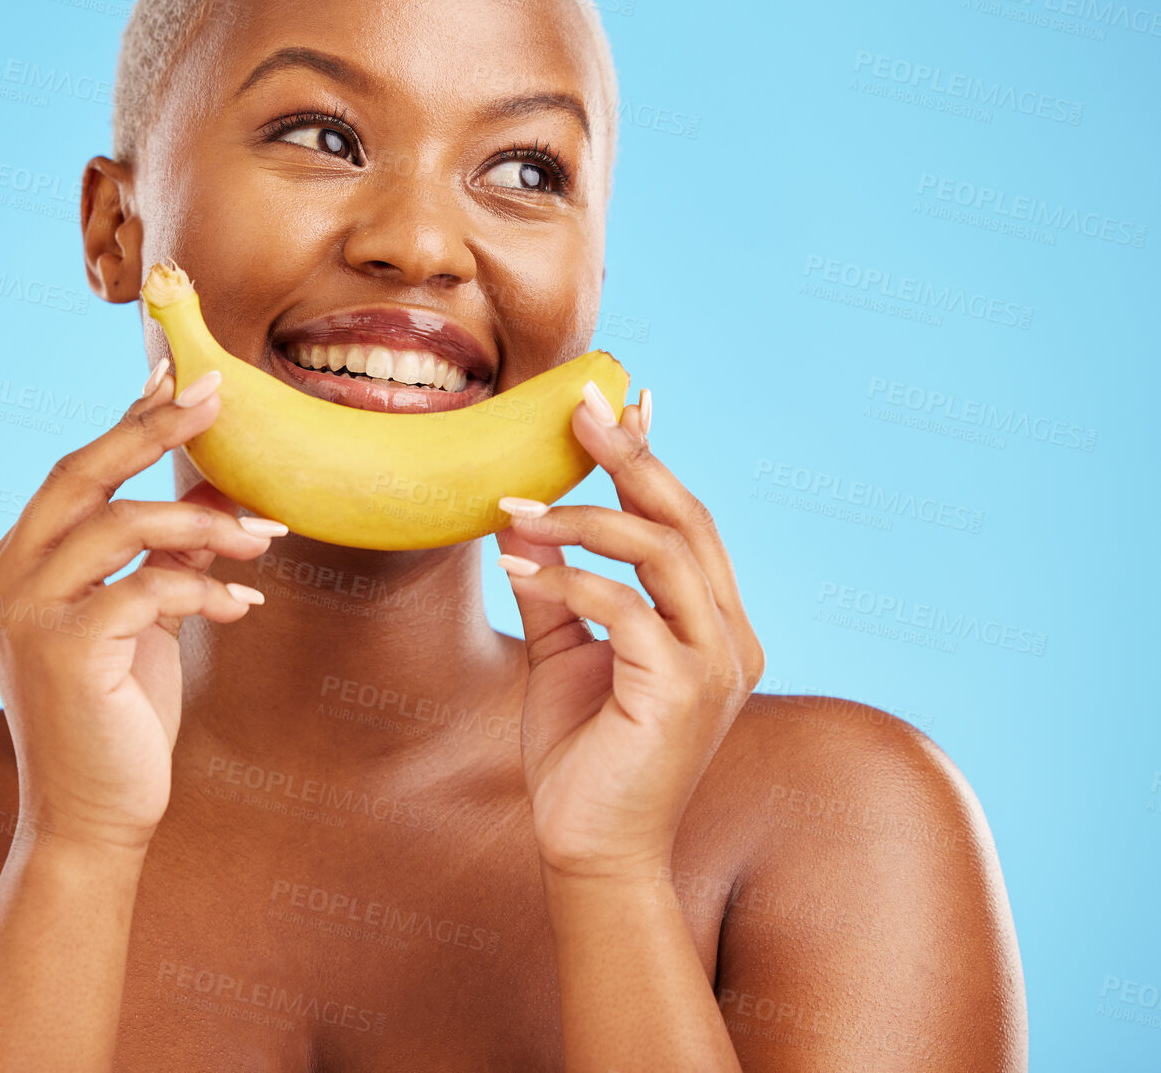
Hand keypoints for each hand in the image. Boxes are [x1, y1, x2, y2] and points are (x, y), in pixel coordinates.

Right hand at [0, 362, 284, 852]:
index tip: (177, 374)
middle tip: (216, 392)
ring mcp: (23, 615)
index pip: (75, 474)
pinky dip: (205, 589)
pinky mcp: (61, 651)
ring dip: (204, 524)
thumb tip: (212, 498)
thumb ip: (162, 558)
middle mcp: (3, 580)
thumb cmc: (117, 720)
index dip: (128, 421)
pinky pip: (147, 587)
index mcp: (12, 567)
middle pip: (80, 473)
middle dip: (151, 426)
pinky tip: (244, 608)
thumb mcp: (143, 622)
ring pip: (119, 524)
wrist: (92, 821)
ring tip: (264, 540)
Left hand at [495, 385, 764, 878]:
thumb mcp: (562, 653)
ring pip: (663, 551)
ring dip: (585, 518)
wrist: (587, 850)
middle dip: (631, 456)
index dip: (654, 458)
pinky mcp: (683, 691)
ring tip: (518, 508)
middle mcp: (732, 638)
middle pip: (688, 519)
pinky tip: (518, 568)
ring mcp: (717, 664)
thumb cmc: (581, 755)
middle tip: (579, 408)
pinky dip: (571, 581)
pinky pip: (627, 610)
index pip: (688, 522)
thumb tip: (523, 520)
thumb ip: (555, 585)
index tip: (621, 401)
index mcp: (714, 626)